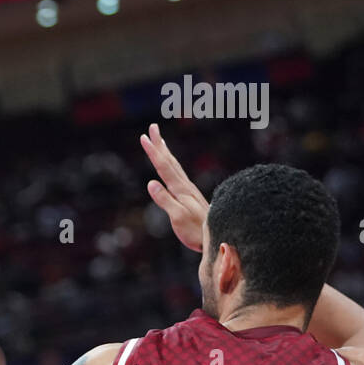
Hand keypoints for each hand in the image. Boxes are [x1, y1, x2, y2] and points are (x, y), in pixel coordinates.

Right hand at [140, 122, 208, 252]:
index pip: (164, 166)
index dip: (153, 151)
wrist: (219, 237)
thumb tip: (150, 182)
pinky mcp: (191, 197)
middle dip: (159, 144)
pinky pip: (178, 174)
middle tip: (152, 127)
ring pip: (175, 166)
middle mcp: (185, 186)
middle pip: (170, 161)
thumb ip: (165, 200)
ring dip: (165, 152)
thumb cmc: (196, 231)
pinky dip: (171, 165)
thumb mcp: (178, 218)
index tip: (144, 137)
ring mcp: (189, 191)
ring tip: (160, 141)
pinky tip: (171, 167)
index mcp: (180, 190)